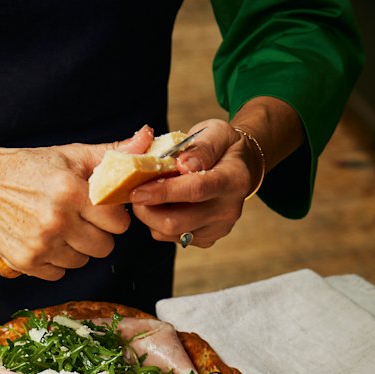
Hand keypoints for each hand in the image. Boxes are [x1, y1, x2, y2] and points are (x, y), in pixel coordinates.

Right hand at [0, 127, 154, 279]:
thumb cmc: (30, 168)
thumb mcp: (70, 156)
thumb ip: (112, 154)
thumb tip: (148, 139)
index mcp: (72, 192)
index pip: (118, 223)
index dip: (113, 216)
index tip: (101, 209)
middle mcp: (57, 221)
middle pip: (104, 247)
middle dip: (97, 234)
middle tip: (80, 219)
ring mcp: (41, 244)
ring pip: (82, 262)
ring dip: (75, 249)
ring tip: (59, 228)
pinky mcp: (26, 261)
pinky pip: (59, 273)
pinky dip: (55, 262)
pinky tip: (44, 240)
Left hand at [129, 118, 261, 248]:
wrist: (240, 167)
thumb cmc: (223, 147)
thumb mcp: (216, 132)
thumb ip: (201, 147)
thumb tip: (183, 164)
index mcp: (234, 179)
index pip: (195, 190)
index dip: (163, 192)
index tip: (137, 190)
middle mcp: (228, 210)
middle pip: (177, 221)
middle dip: (148, 209)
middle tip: (134, 192)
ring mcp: (217, 229)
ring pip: (170, 232)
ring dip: (150, 215)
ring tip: (148, 194)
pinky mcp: (206, 239)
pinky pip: (171, 237)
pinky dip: (158, 222)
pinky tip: (163, 204)